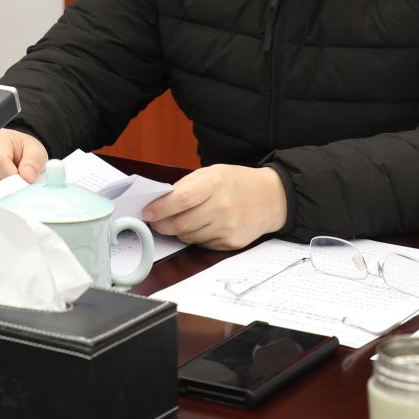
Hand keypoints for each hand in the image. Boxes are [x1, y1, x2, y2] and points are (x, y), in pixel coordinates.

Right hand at [0, 129, 49, 192]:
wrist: (12, 151)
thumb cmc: (22, 150)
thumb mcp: (35, 151)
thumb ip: (34, 162)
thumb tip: (28, 176)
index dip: (11, 178)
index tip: (23, 184)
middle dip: (6, 188)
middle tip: (19, 189)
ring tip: (11, 189)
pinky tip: (1, 192)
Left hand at [140, 165, 287, 249]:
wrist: (271, 198)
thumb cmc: (237, 183)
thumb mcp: (212, 173)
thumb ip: (186, 186)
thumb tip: (160, 202)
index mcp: (215, 183)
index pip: (180, 200)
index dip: (160, 208)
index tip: (148, 212)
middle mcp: (222, 207)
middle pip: (181, 223)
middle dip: (163, 225)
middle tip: (156, 222)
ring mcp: (227, 227)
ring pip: (188, 237)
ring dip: (178, 232)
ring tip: (180, 222)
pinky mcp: (231, 243)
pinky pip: (202, 245)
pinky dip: (196, 238)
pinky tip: (202, 227)